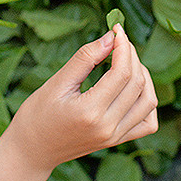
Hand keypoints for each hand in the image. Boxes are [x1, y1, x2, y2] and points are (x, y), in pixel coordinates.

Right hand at [2, 23, 158, 174]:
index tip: (116, 30)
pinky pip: (147, 122)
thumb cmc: (37, 115)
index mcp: (90, 112)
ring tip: (126, 61)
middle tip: (119, 41)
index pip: (121, 72)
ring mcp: (115, 137)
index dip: (123, 46)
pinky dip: (147, 101)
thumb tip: (110, 37)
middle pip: (137, 83)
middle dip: (132, 56)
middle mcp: (108, 127)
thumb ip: (85, 58)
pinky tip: (133, 87)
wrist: (32, 150)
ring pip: (148, 101)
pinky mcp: (118, 140)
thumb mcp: (57, 82)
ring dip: (143, 76)